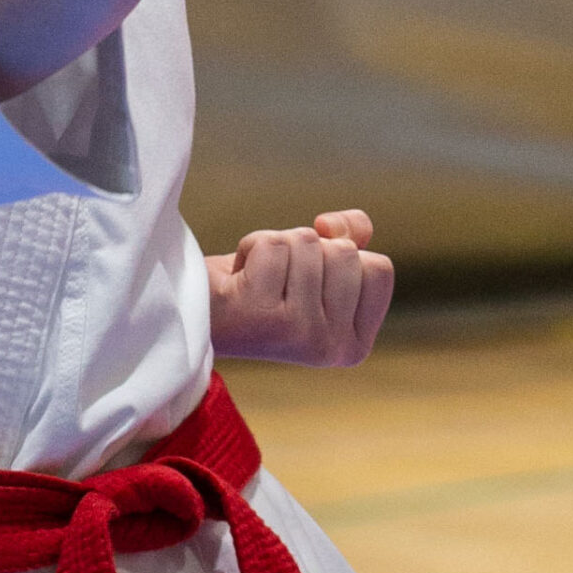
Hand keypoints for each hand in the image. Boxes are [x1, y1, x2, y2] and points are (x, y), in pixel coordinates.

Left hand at [206, 209, 393, 366]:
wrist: (194, 313)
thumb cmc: (257, 287)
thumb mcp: (315, 265)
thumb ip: (349, 239)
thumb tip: (336, 226)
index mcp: (353, 345)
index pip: (379, 268)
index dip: (340, 256)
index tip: (306, 281)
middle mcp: (331, 347)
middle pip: (345, 253)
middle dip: (307, 250)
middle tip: (275, 280)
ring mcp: (299, 333)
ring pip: (309, 243)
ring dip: (276, 246)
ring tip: (255, 278)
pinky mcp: (263, 315)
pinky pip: (274, 245)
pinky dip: (251, 247)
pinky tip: (238, 278)